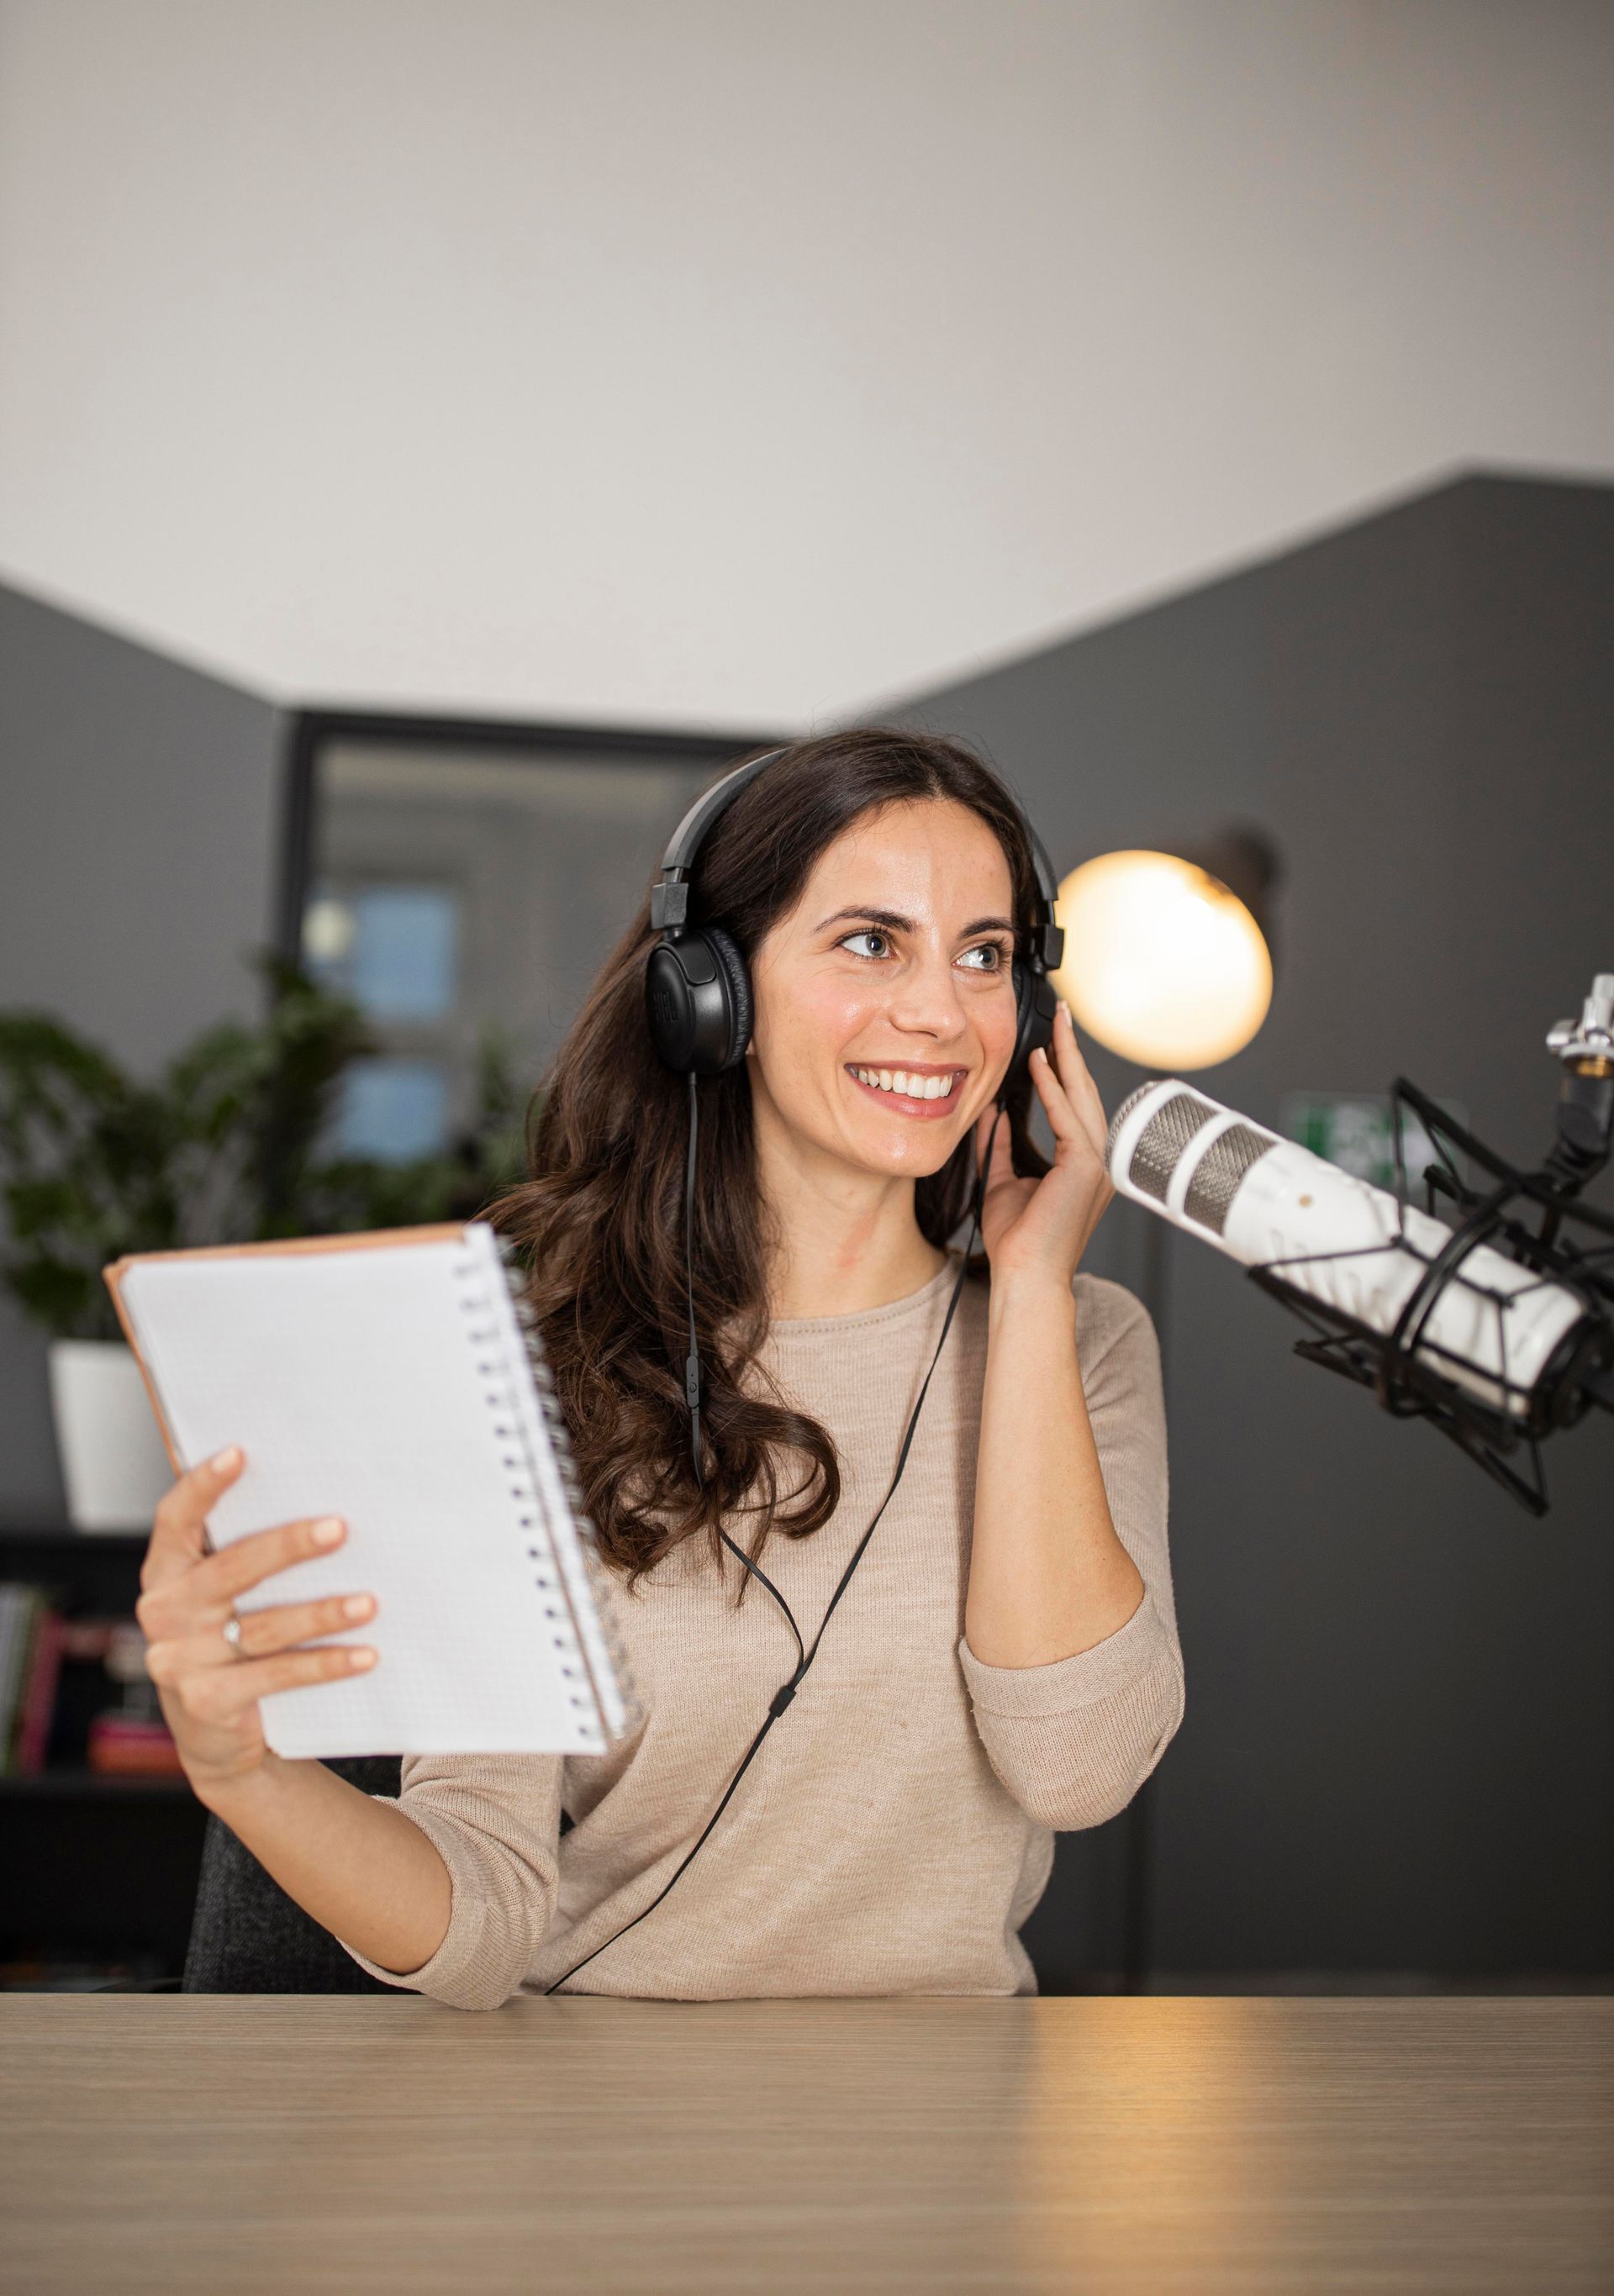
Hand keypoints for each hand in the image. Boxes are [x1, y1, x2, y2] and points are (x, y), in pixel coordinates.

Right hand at [135, 1448, 377, 1800]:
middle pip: (230, 1570)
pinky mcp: (207, 1701)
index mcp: (167, 1572)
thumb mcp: (226, 1598)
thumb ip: (246, 1554)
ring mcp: (180, 1660)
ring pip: (262, 1626)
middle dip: (288, 1546)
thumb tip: (324, 1504)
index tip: (241, 1453)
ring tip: (370, 1601)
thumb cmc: (230, 1643)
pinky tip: (365, 1654)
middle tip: (340, 1528)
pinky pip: (276, 1674)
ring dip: (322, 1612)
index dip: (203, 1485)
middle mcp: (164, 1612)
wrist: (217, 1735)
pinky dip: (325, 1663)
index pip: (175, 1519)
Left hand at [974, 1001, 1113, 1289]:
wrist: (1025, 1276)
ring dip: (1068, 1061)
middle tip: (1062, 1017)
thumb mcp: (1003, 1180)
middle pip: (1087, 1094)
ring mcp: (1097, 1166)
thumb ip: (1001, 1145)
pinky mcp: (1086, 1170)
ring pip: (1084, 1100)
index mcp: (1082, 1166)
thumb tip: (992, 1113)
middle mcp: (1097, 1163)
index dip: (1065, 1072)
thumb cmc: (1018, 1242)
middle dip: (1073, 1052)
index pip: (1076, 1106)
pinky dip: (1055, 1090)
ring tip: (1056, 1028)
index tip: (1051, 1042)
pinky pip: (1069, 1120)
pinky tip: (1040, 1066)